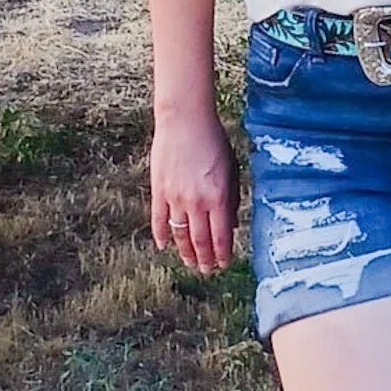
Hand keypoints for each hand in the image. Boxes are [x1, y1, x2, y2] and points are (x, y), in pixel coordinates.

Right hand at [150, 112, 239, 273]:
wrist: (184, 120)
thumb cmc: (213, 139)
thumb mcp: (231, 168)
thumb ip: (230, 197)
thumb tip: (229, 224)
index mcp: (218, 197)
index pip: (220, 237)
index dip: (222, 255)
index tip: (223, 265)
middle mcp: (196, 202)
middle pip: (200, 241)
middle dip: (204, 260)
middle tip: (206, 270)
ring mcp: (175, 198)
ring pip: (179, 235)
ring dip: (185, 252)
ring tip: (189, 263)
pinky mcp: (158, 191)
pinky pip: (159, 220)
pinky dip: (161, 236)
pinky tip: (163, 246)